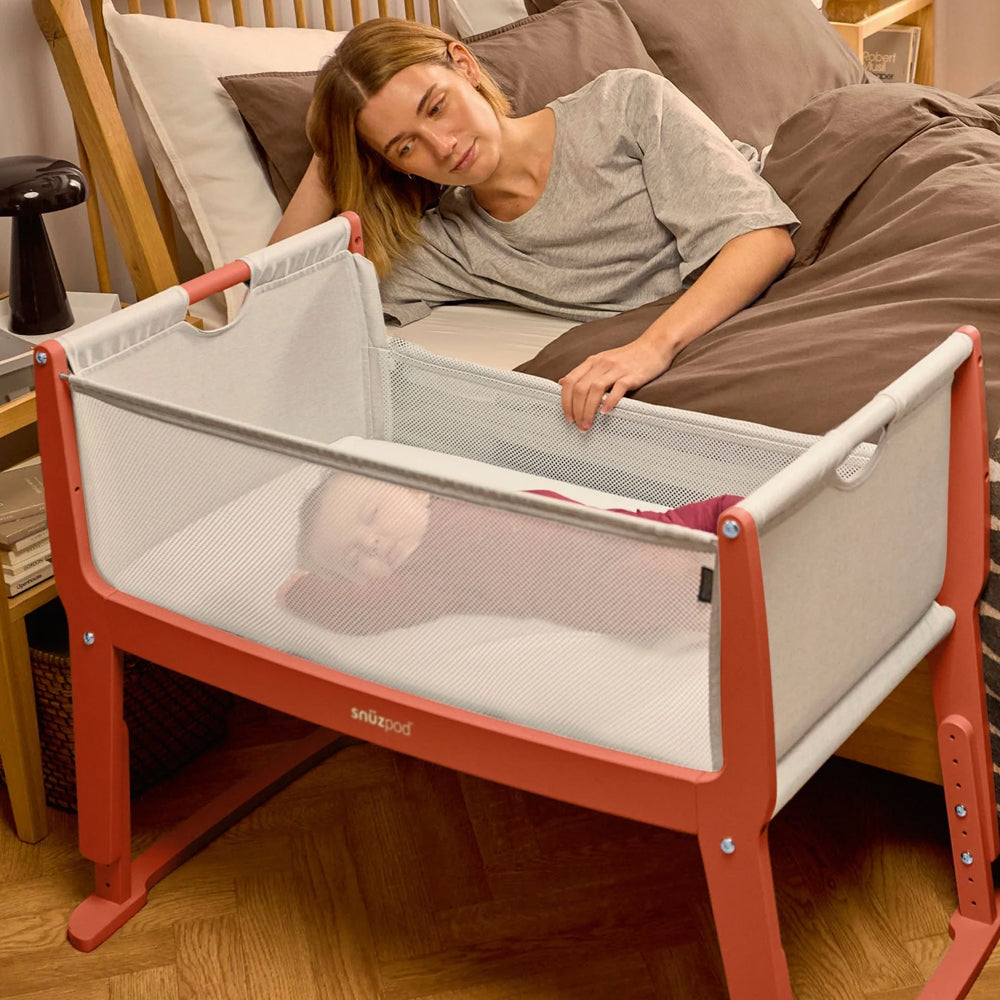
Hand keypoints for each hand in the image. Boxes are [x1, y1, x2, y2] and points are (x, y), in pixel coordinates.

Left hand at [558, 336, 676, 430]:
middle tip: (577, 425)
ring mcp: (616, 369)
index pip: (570, 381)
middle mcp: (601, 364)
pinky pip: (617, 388)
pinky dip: (609, 401)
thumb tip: (562, 383)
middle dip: (576, 410)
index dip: (565, 401)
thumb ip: (583, 373)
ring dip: (588, 410)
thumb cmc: (628, 358)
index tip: (568, 416)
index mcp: (591, 362)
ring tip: (587, 424)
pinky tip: (605, 412)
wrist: (653, 346)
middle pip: (580, 388)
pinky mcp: (631, 375)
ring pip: (594, 389)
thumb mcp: (601, 361)